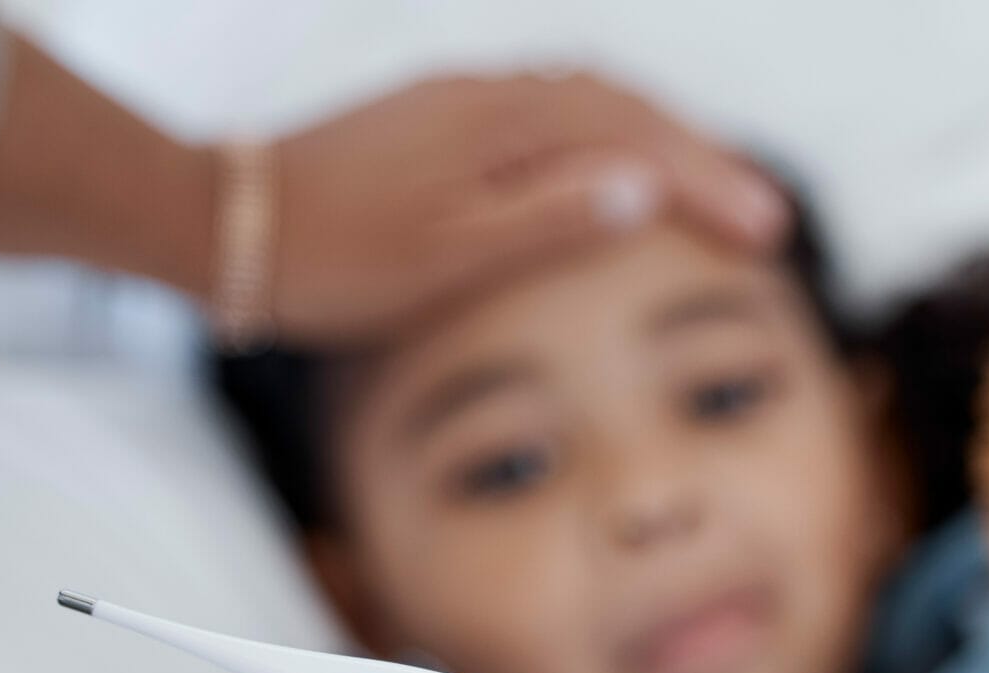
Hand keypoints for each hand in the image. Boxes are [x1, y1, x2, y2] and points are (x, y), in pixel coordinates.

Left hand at [0, 43, 784, 344]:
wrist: (219, 222)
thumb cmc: (331, 259)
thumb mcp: (447, 259)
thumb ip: (549, 220)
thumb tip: (645, 186)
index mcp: (504, 127)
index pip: (638, 138)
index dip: (712, 181)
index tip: (770, 230)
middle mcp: (490, 96)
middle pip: (625, 104)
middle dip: (702, 155)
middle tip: (761, 213)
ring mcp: (460, 100)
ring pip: (588, 100)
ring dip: (658, 138)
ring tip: (706, 190)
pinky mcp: (436, 117)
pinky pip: (548, 109)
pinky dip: (605, 136)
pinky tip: (609, 173)